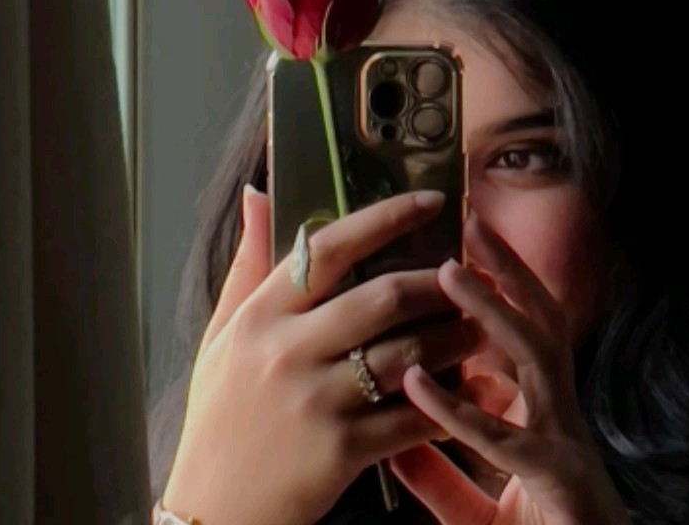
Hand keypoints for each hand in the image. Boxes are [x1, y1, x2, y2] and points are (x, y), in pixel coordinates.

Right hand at [163, 189, 481, 524]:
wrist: (210, 508)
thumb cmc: (219, 413)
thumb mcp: (221, 332)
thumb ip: (246, 263)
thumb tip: (258, 194)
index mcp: (261, 315)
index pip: (330, 248)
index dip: (387, 218)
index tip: (430, 202)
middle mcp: (288, 350)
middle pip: (383, 297)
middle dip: (438, 283)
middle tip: (469, 277)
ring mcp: (316, 401)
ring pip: (408, 355)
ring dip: (455, 337)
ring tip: (479, 327)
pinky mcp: (342, 451)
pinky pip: (411, 417)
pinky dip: (448, 400)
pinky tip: (470, 389)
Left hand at [390, 212, 631, 524]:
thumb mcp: (473, 499)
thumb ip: (435, 468)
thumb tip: (391, 436)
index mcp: (539, 409)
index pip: (525, 329)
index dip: (501, 286)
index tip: (463, 245)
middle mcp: (556, 412)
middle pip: (539, 323)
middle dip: (509, 271)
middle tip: (471, 224)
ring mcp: (563, 442)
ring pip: (536, 360)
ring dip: (494, 313)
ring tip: (451, 275)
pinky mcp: (559, 482)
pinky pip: (506, 440)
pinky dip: (459, 411)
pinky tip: (417, 384)